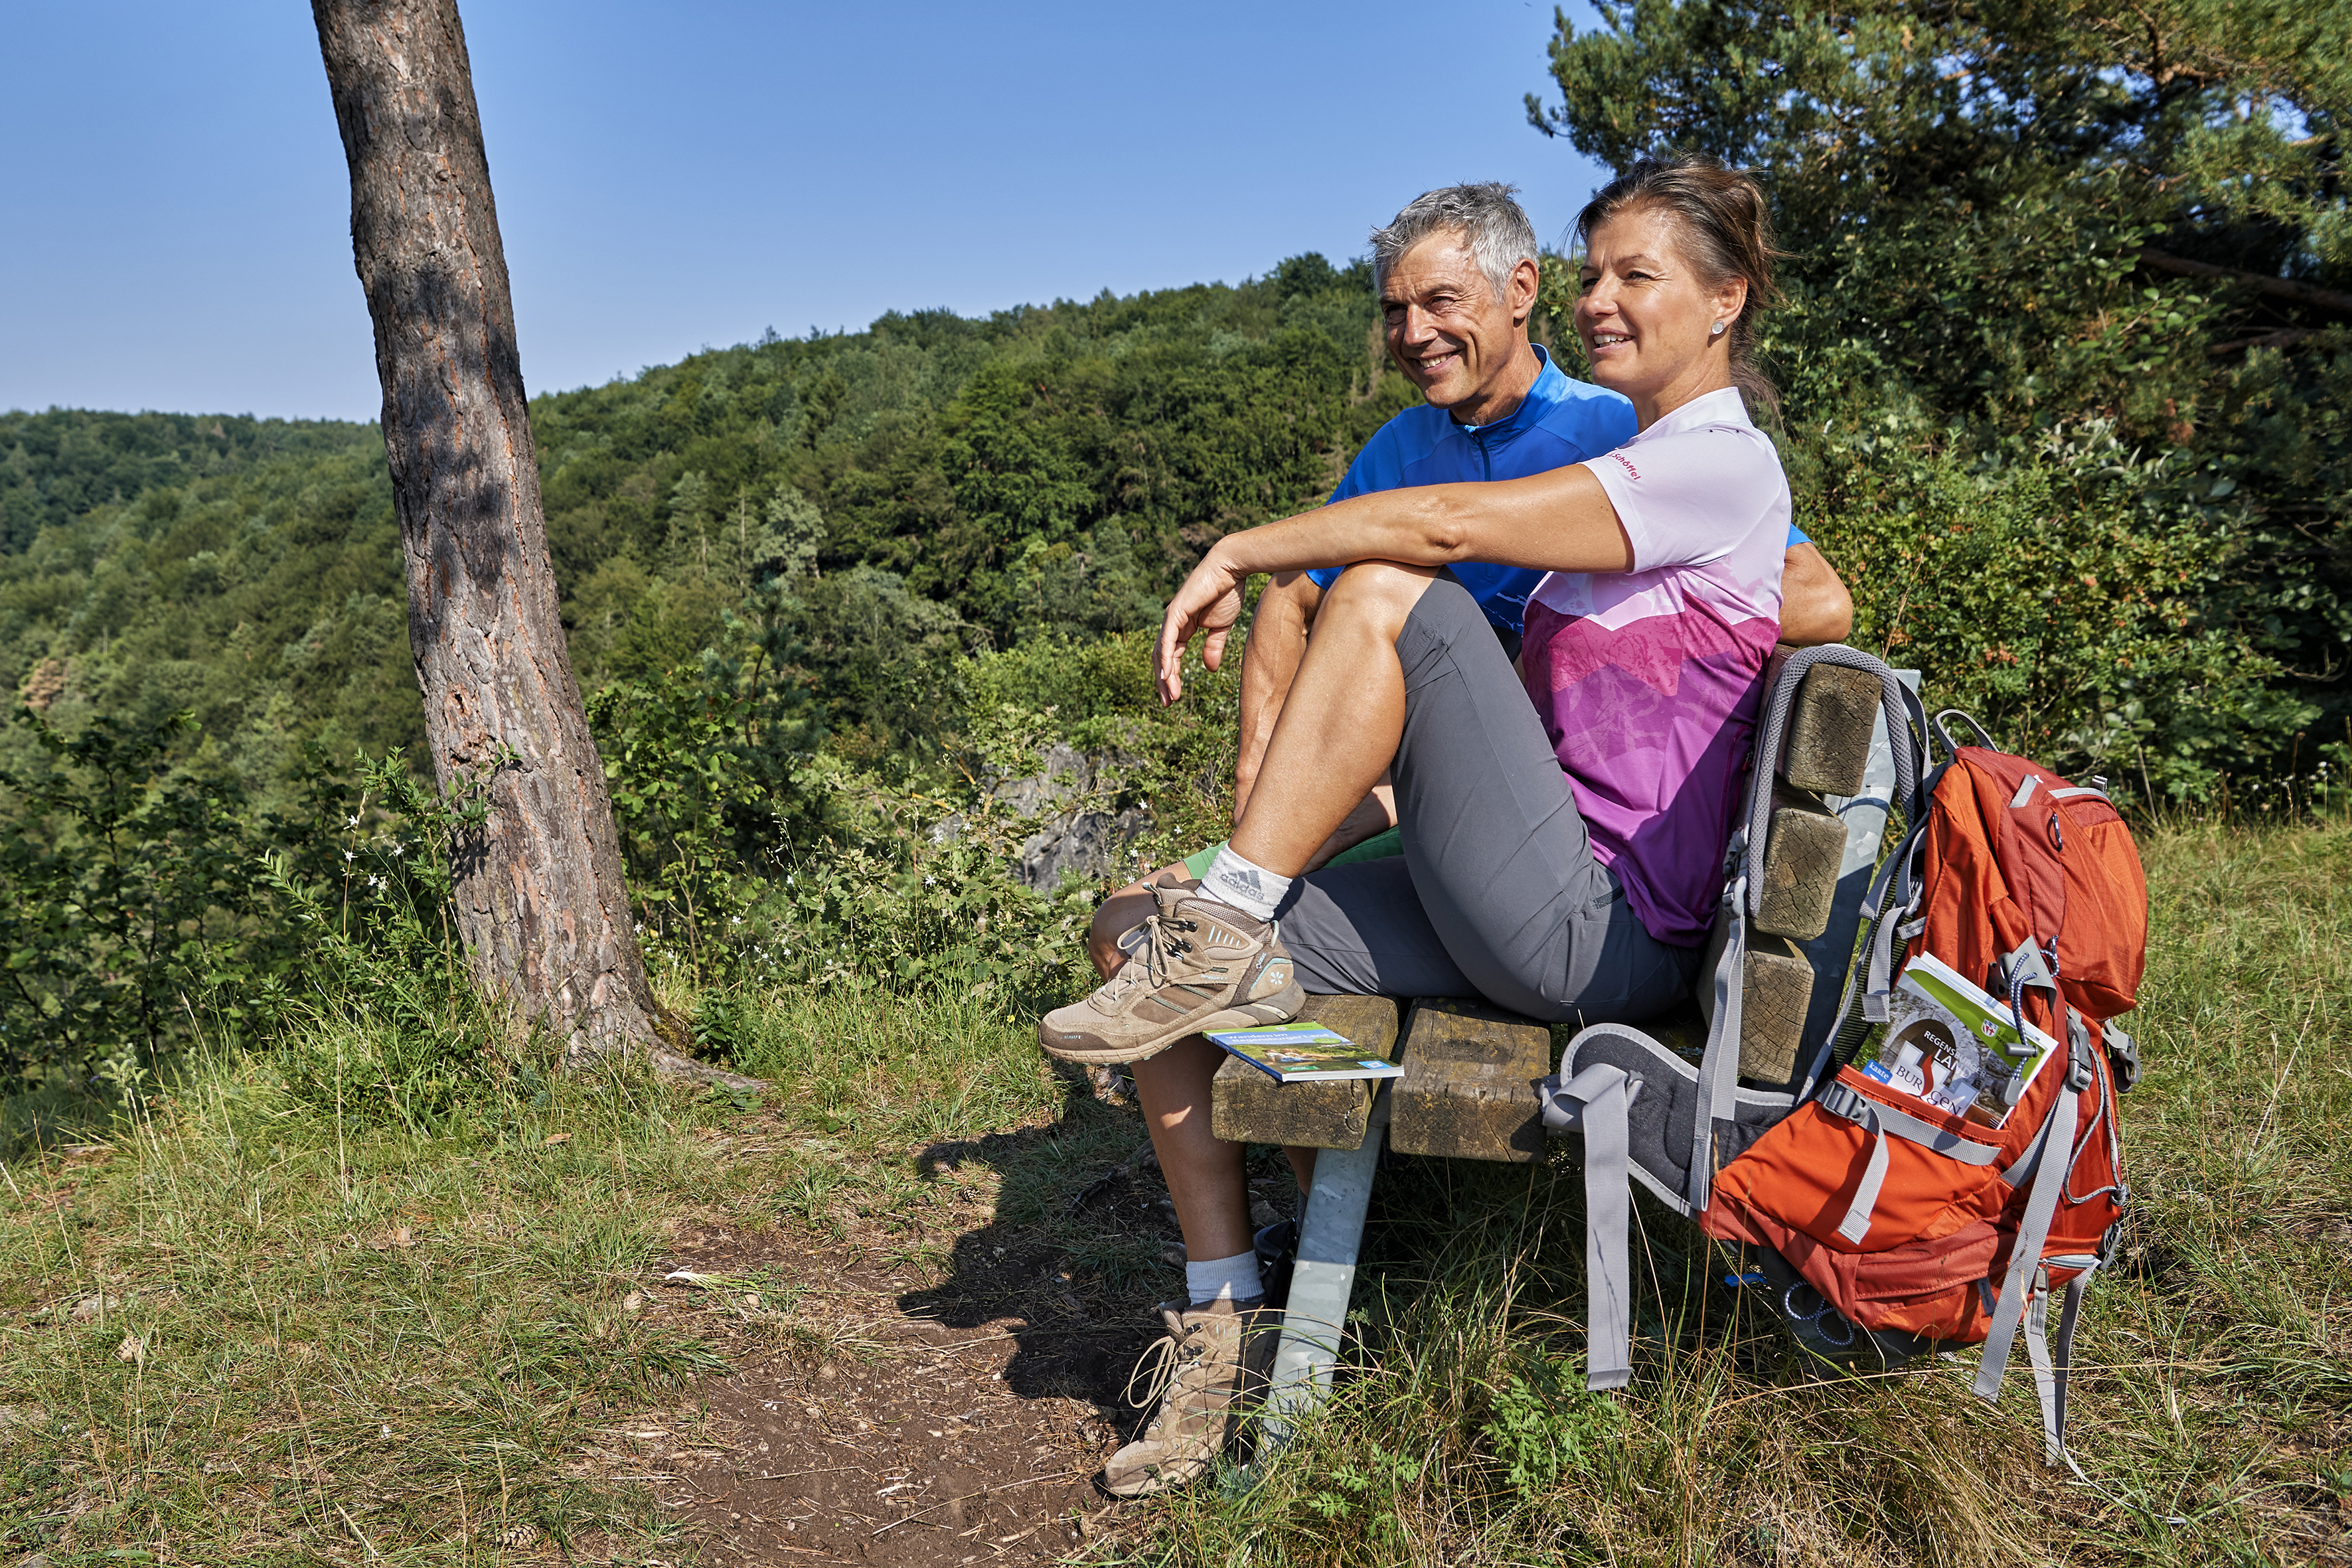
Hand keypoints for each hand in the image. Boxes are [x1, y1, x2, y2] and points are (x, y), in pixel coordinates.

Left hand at [1155, 545, 1246, 703]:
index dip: (1171, 678)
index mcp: (1182, 627)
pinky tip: (1166, 675)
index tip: (1175, 698)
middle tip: (1166, 704)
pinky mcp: (1175, 612)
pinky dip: (1165, 659)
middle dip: (1163, 682)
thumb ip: (1213, 647)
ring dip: (1164, 676)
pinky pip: (1167, 641)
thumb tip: (1209, 669)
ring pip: (1161, 653)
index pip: (1170, 657)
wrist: (1231, 569)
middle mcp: (1172, 623)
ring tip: (1169, 696)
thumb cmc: (1227, 592)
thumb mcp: (1220, 627)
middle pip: (1160, 658)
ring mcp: (1171, 617)